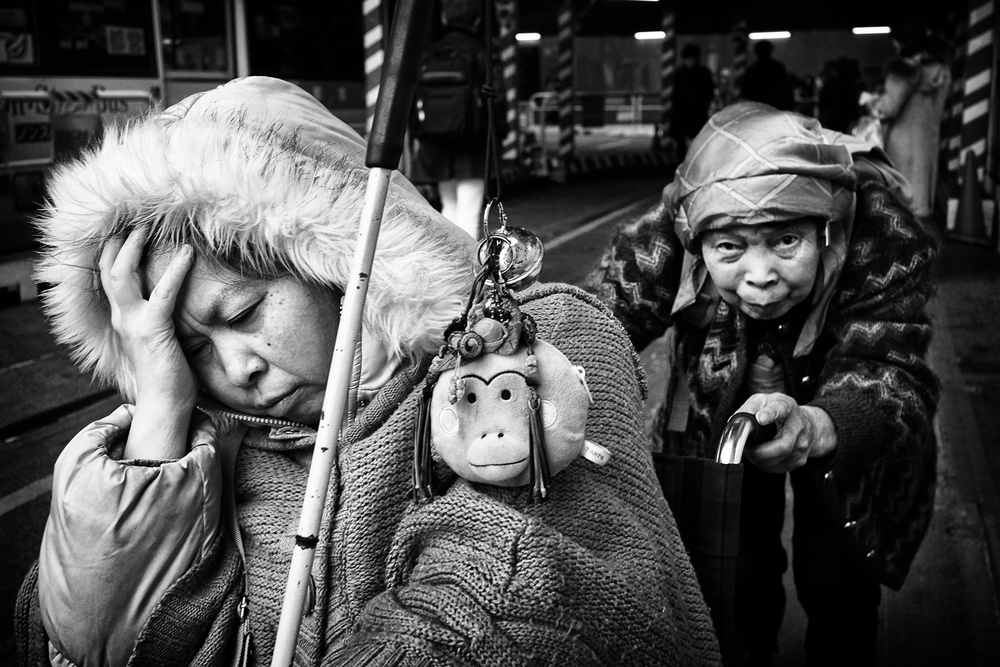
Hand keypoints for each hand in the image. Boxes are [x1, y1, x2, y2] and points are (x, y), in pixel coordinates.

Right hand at [100, 228, 195, 457]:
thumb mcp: (160, 339)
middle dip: (119, 241)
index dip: (114, 250)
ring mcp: (134, 324)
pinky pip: (162, 293)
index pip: (110, 277)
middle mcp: (122, 318)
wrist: (166, 406)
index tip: (126, 228)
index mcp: (123, 319)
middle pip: (109, 269)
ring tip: (151, 227)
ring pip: (123, 274)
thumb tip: (171, 301)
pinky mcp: (153, 331)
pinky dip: (175, 270)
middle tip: (136, 219)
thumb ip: (157, 318)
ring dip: (135, 247)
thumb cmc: (169, 375)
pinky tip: (189, 253)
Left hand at [736, 393, 837, 473]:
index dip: (770, 414)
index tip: (760, 418)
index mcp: (787, 408)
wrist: (809, 423)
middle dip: (759, 452)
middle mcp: (798, 426)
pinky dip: (765, 465)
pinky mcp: (800, 459)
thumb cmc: (782, 412)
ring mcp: (801, 445)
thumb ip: (749, 408)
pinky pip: (778, 468)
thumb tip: (736, 421)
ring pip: (778, 460)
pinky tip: (761, 457)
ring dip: (759, 460)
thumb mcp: (764, 400)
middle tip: (746, 449)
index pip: (780, 410)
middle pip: (782, 445)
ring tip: (752, 452)